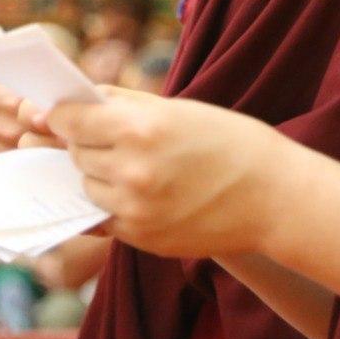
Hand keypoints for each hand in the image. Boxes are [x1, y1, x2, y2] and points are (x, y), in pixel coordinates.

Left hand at [48, 87, 290, 257]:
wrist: (273, 196)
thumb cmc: (230, 141)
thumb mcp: (177, 108)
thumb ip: (123, 103)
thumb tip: (77, 99)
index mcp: (139, 129)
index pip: (70, 121)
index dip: (66, 116)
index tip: (69, 115)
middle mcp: (131, 170)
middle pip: (76, 153)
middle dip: (88, 143)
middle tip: (117, 138)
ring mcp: (135, 210)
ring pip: (87, 187)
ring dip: (102, 175)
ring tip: (139, 167)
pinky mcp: (141, 238)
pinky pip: (106, 217)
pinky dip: (117, 204)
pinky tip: (148, 192)